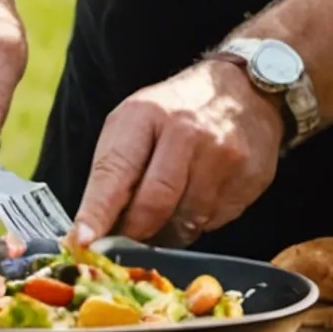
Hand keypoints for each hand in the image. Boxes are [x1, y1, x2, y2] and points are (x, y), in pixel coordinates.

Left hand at [69, 56, 283, 246]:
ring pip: (186, 221)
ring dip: (168, 231)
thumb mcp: (134, 123)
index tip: (82, 241)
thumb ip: (113, 170)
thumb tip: (93, 228)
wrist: (240, 90)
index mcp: (145, 115)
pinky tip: (198, 199)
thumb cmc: (173, 113)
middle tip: (125, 241)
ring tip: (164, 216)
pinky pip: (216, 221)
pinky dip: (199, 222)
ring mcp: (223, 155)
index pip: (115, 172)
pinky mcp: (250, 177)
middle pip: (153, 204)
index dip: (97, 212)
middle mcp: (186, 132)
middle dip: (134, 231)